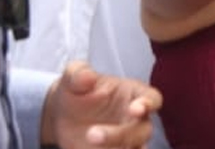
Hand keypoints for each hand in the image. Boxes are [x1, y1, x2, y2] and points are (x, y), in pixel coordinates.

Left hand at [40, 62, 162, 148]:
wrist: (63, 115)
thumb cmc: (75, 91)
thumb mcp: (72, 78)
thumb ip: (78, 73)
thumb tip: (87, 76)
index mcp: (133, 94)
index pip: (152, 98)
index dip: (148, 104)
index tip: (135, 109)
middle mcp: (135, 119)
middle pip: (143, 130)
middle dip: (122, 135)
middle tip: (91, 135)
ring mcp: (126, 140)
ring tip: (91, 148)